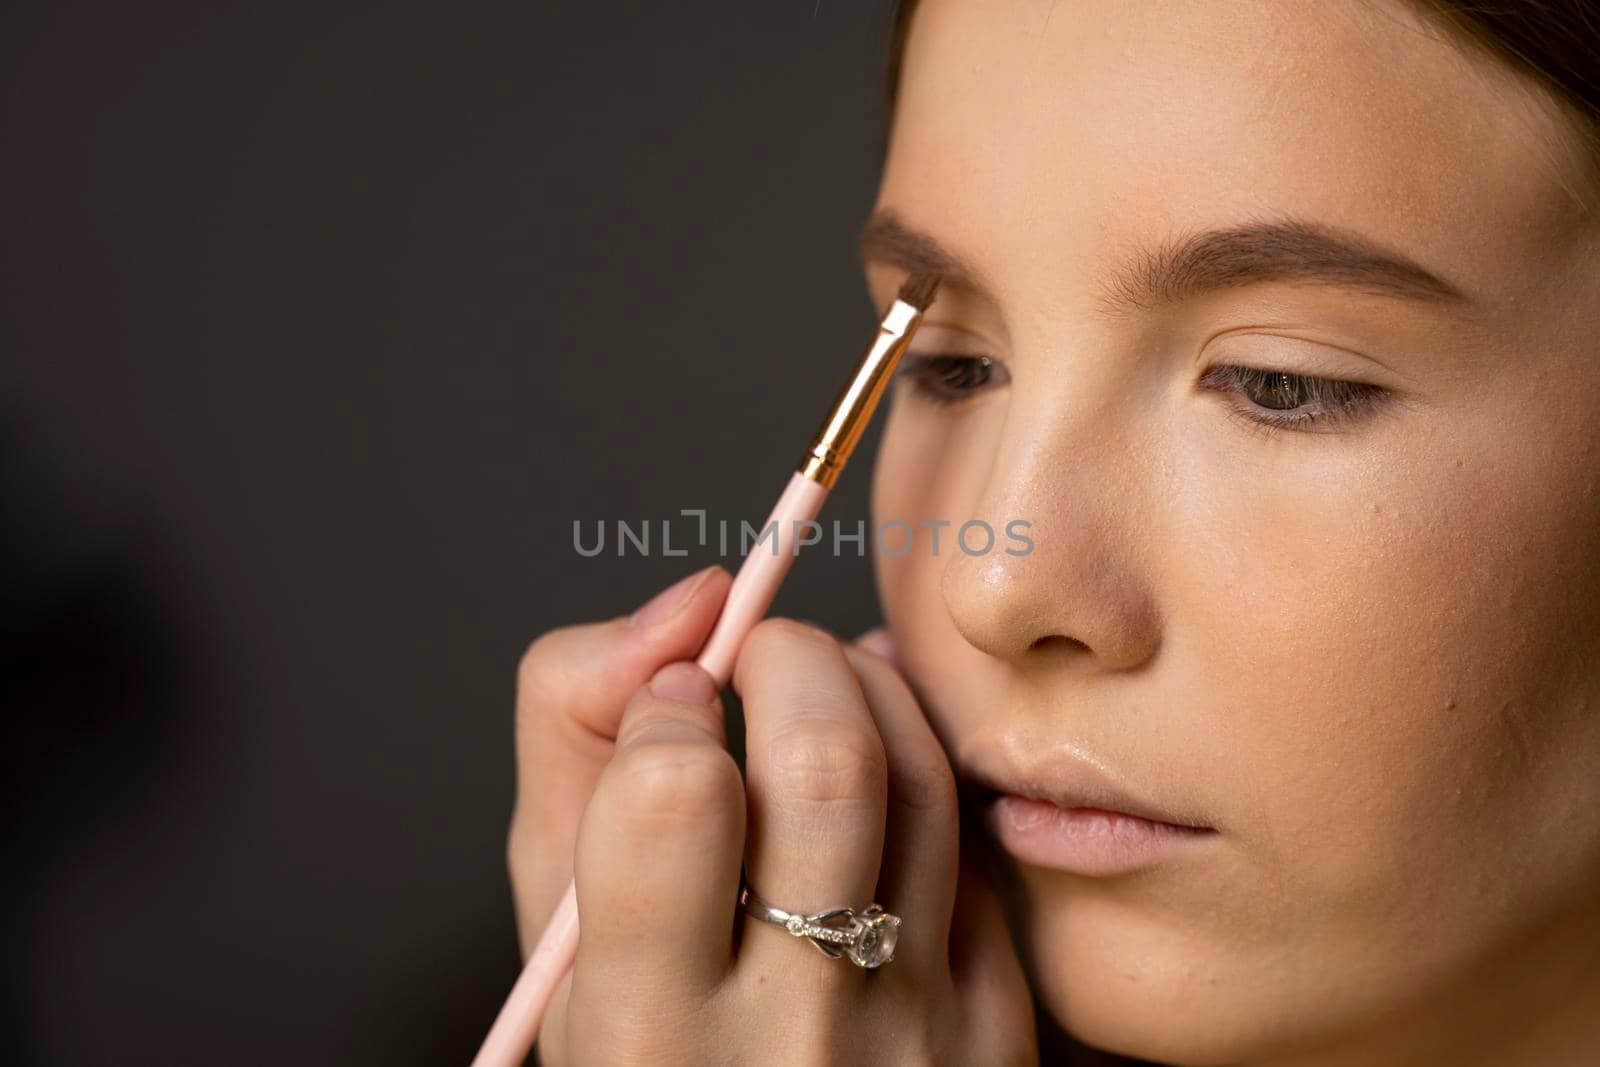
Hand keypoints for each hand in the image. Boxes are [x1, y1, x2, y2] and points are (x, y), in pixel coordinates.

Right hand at [508, 567, 1036, 1064]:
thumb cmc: (652, 1047)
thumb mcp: (558, 935)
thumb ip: (574, 742)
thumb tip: (688, 605)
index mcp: (652, 1032)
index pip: (673, 798)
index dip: (664, 706)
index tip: (671, 705)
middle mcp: (795, 1038)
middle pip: (827, 765)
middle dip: (789, 653)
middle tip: (757, 658)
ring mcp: (917, 1035)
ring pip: (923, 779)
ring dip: (866, 686)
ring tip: (818, 693)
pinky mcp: (1002, 1027)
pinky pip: (976, 846)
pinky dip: (919, 770)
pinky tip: (876, 776)